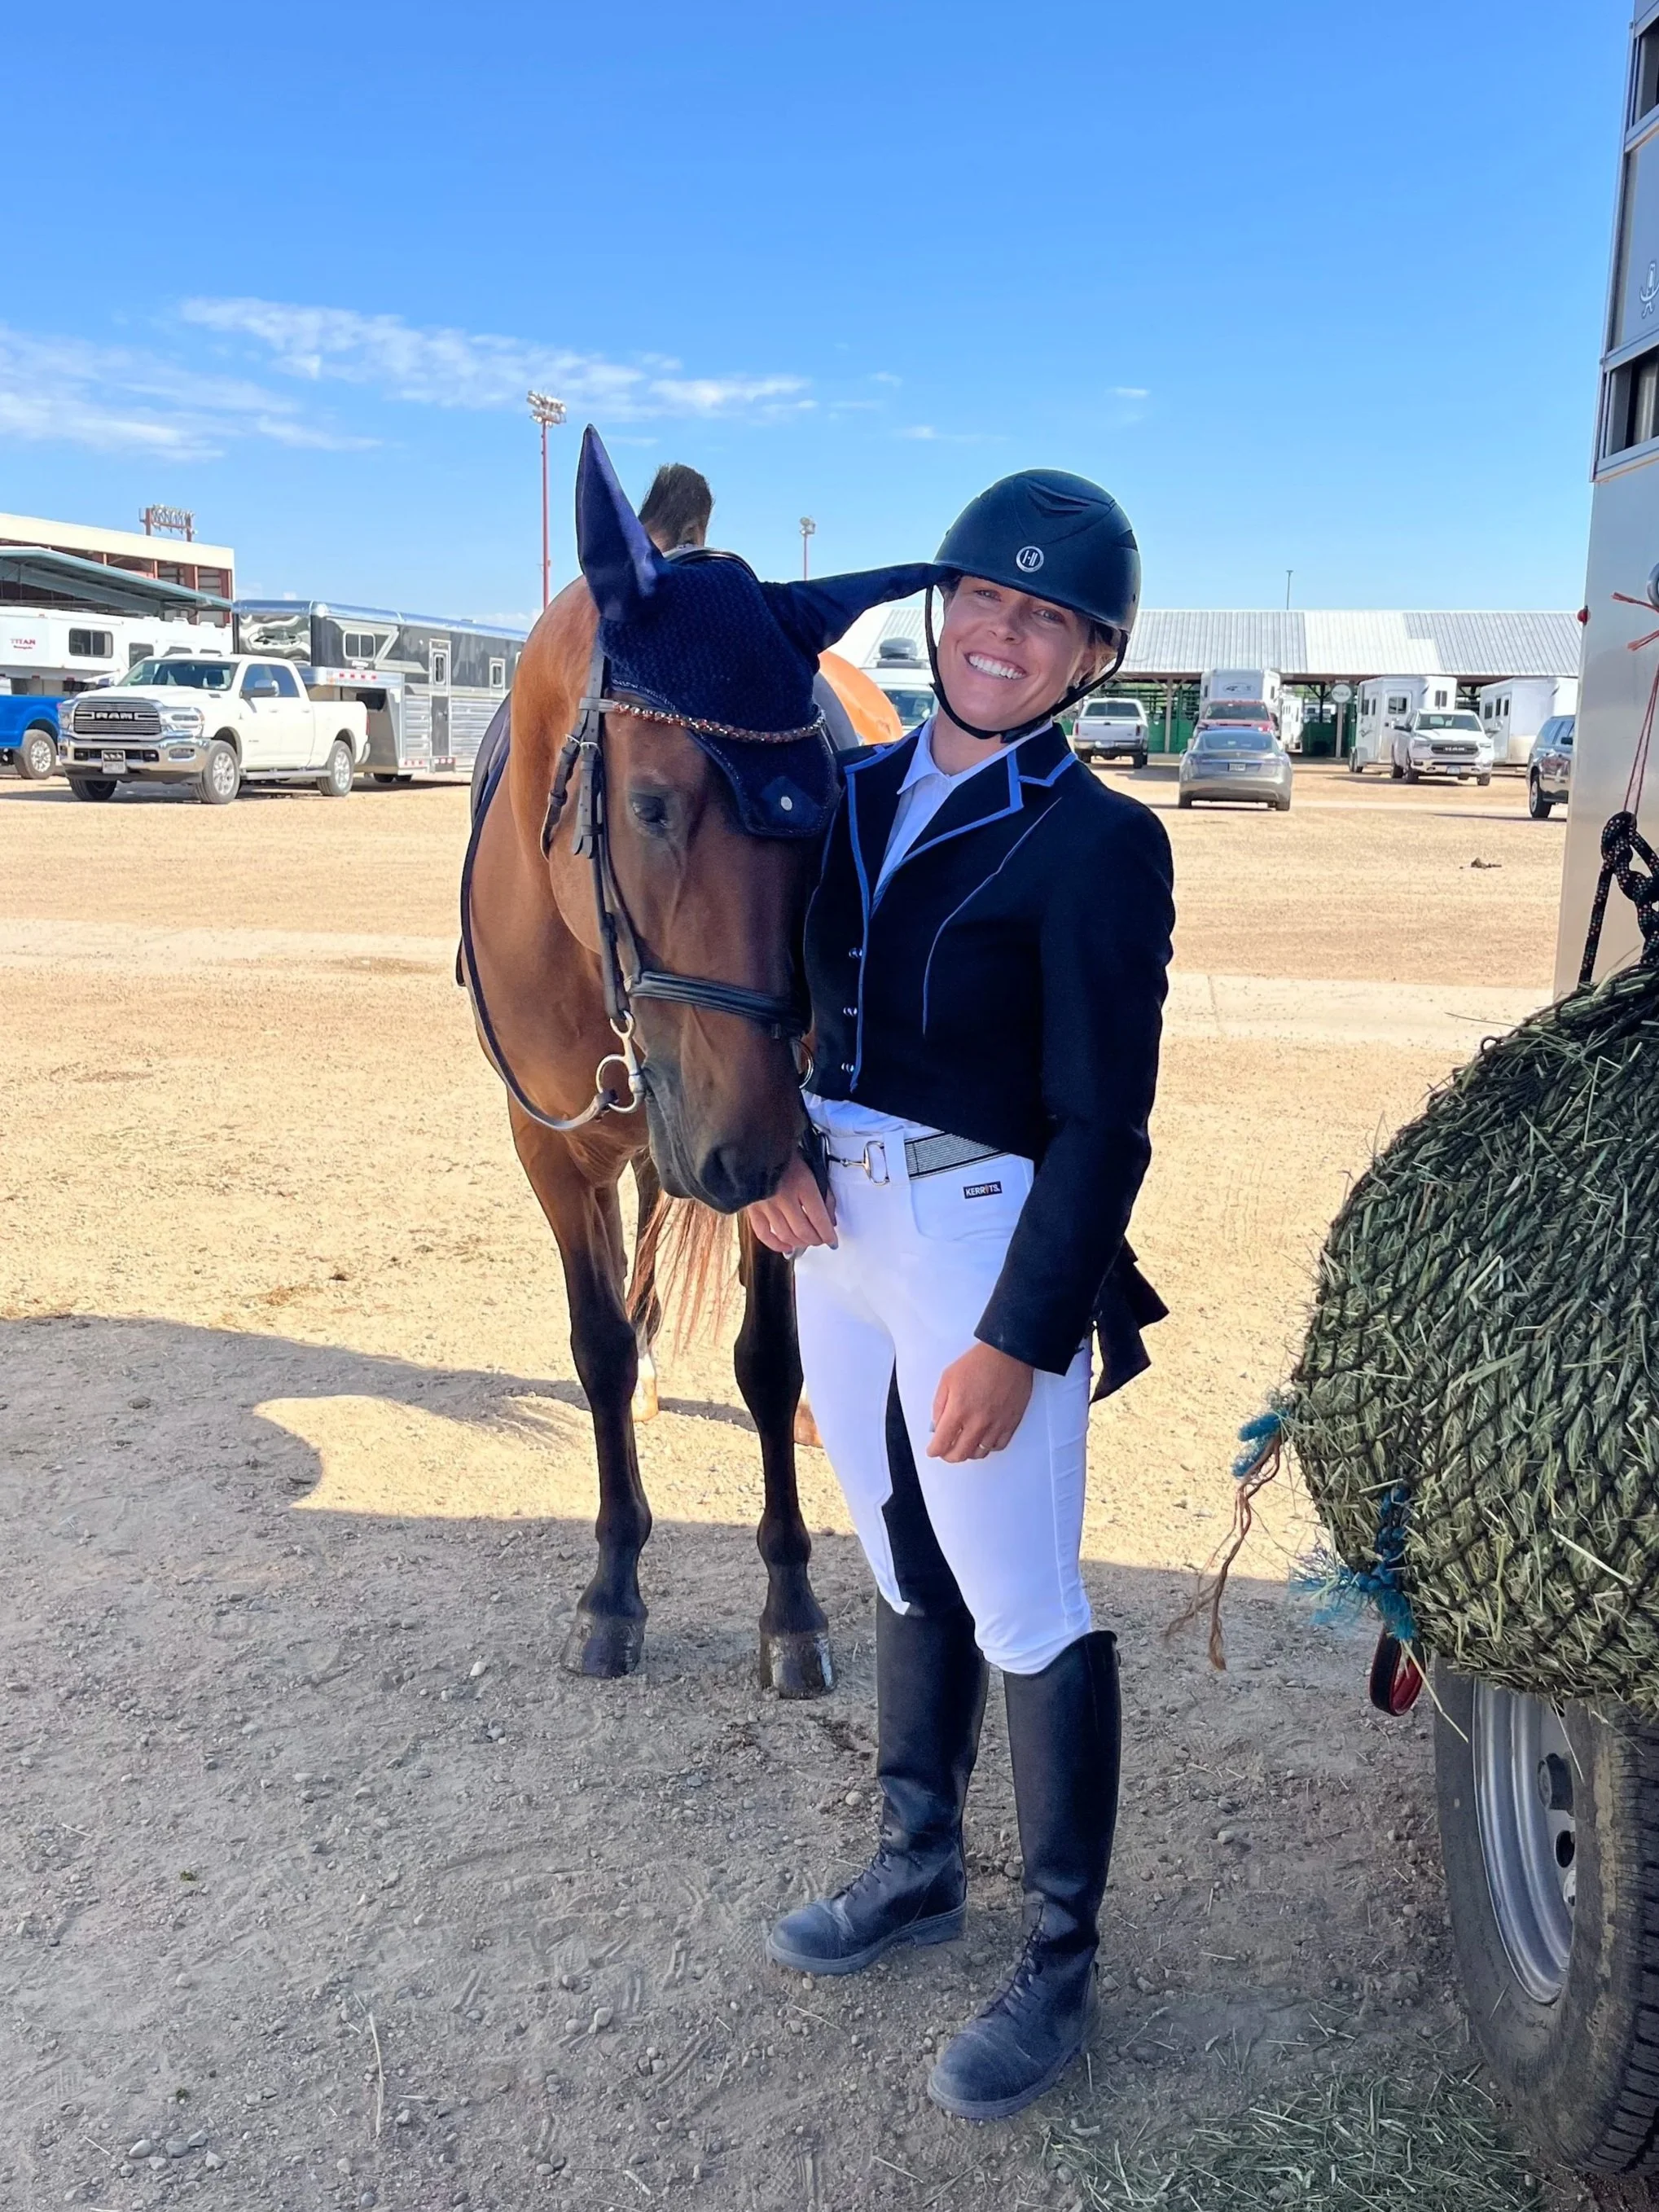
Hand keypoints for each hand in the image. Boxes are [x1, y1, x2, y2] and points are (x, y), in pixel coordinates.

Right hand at [745, 1152, 836, 1254]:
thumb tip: (830, 1220)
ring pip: (786, 1235)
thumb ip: (824, 1195)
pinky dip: (776, 1244)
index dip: (828, 1235)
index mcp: (803, 1184)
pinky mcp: (752, 1208)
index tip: (833, 1242)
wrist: (758, 1144)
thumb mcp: (813, 1168)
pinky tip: (786, 1248)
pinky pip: (764, 1233)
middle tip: (821, 1240)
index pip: (819, 1219)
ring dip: (800, 1243)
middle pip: (803, 1231)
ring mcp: (766, 1204)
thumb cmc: (789, 1155)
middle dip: (816, 1240)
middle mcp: (784, 1197)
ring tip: (807, 1241)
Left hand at [928, 1342, 1033, 1463]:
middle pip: (960, 1454)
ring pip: (979, 1453)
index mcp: (958, 1410)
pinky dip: (988, 1447)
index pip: (942, 1443)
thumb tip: (938, 1425)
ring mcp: (995, 1425)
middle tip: (946, 1451)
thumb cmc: (978, 1363)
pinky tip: (983, 1440)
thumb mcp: (947, 1378)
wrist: (1008, 1355)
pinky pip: (998, 1446)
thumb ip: (939, 1405)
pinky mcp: (1010, 1423)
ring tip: (964, 1445)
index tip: (933, 1450)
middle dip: (949, 1456)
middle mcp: (977, 1422)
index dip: (934, 1450)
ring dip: (968, 1452)